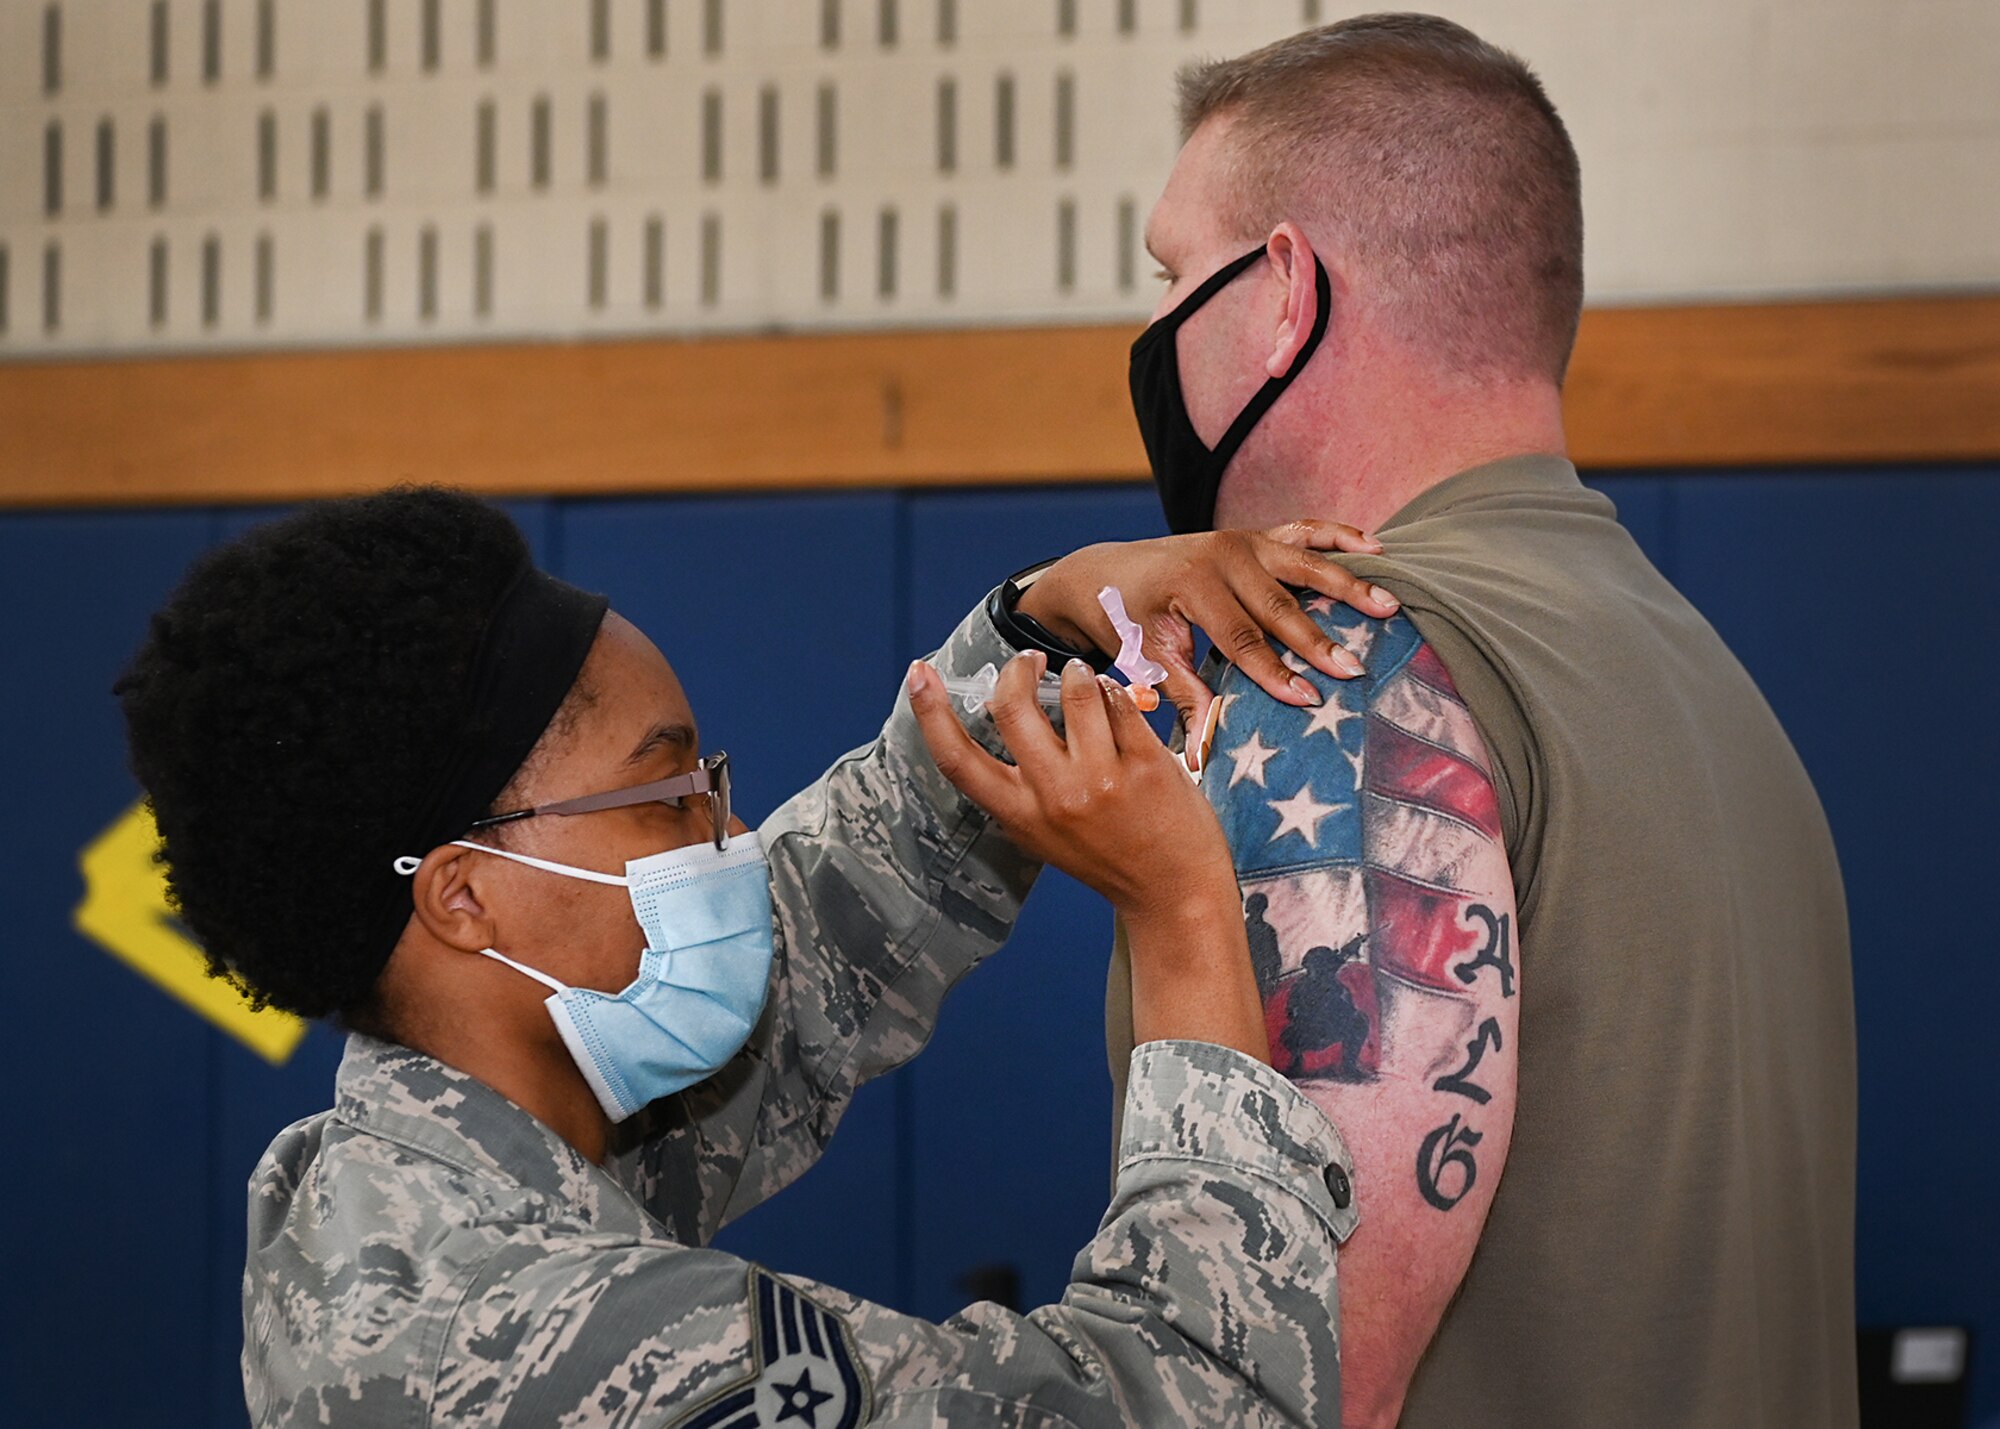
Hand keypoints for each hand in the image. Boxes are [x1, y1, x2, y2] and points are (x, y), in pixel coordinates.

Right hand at [907, 652, 1233, 922]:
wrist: (1174, 894)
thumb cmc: (1108, 856)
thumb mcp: (1045, 832)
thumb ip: (1020, 785)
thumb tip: (998, 709)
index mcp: (1020, 816)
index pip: (957, 761)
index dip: (930, 713)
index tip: (918, 673)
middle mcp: (1054, 798)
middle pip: (1011, 709)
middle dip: (1017, 669)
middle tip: (1030, 660)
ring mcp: (1101, 780)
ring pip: (1075, 692)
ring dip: (1077, 673)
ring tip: (1083, 679)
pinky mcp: (1146, 765)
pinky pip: (1119, 703)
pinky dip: (1115, 692)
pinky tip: (1117, 703)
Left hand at [1015, 521, 1400, 722]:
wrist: (1104, 572)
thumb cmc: (1126, 620)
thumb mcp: (1148, 659)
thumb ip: (1184, 696)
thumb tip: (1205, 748)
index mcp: (1192, 584)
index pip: (1242, 638)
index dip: (1274, 672)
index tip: (1307, 700)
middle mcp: (1222, 555)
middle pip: (1279, 604)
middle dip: (1317, 640)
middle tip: (1354, 669)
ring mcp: (1242, 540)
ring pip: (1303, 563)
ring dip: (1347, 585)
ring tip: (1388, 605)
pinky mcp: (1255, 536)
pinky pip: (1304, 531)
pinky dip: (1340, 537)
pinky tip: (1376, 550)